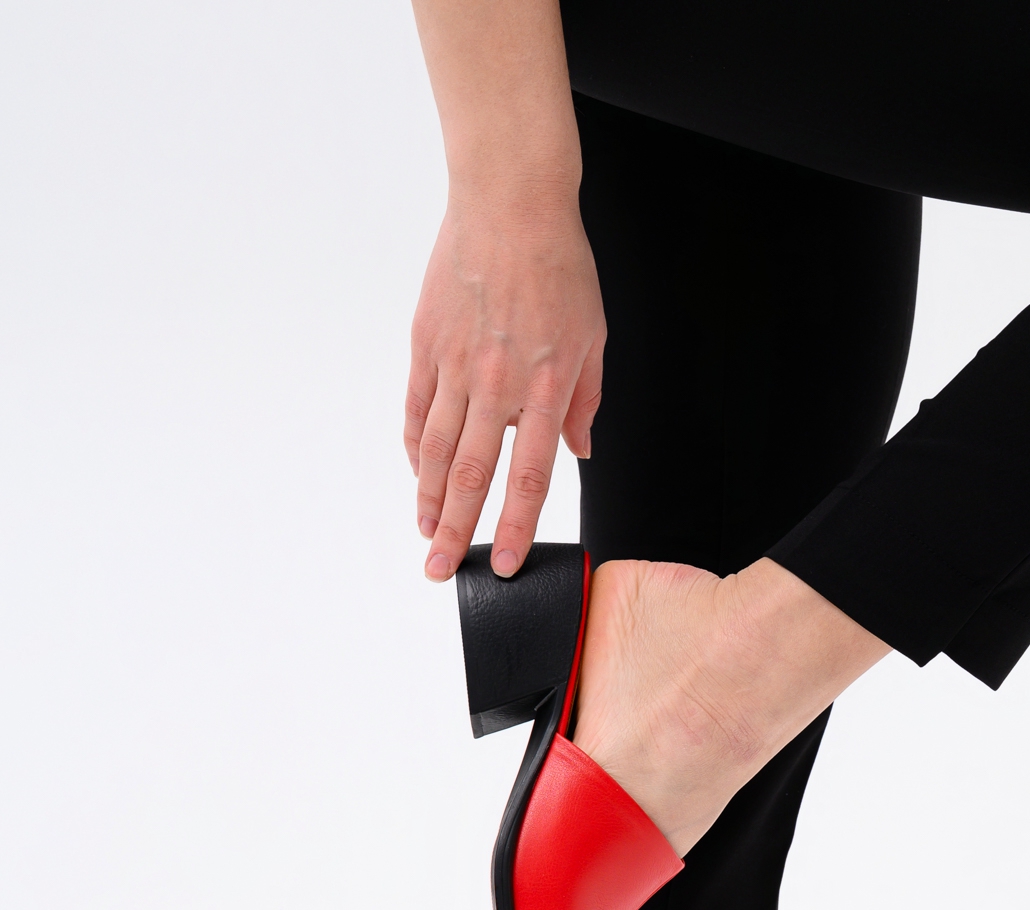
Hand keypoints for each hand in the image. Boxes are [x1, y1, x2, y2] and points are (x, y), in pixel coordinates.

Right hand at [406, 197, 604, 579]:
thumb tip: (579, 451)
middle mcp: (498, 383)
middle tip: (441, 570)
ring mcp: (456, 363)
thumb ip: (584, 401)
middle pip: (472, 475)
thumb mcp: (594, 337)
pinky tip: (418, 473)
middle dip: (455, 530)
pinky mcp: (427, 342)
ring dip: (429, 498)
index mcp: (545, 387)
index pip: (527, 476)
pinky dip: (416, 446)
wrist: (511, 200)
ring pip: (438, 448)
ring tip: (424, 534)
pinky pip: (419, 407)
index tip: (504, 563)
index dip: (514, 527)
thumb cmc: (559, 264)